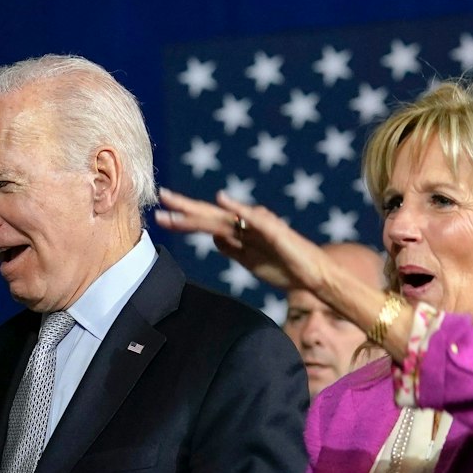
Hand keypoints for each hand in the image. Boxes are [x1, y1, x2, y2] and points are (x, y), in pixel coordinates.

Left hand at [155, 187, 333, 295]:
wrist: (312, 275)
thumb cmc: (284, 267)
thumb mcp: (249, 261)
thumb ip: (232, 248)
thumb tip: (213, 239)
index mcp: (239, 232)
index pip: (206, 223)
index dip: (184, 219)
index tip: (161, 216)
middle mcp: (246, 224)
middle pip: (210, 214)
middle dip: (184, 207)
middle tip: (160, 197)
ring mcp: (258, 225)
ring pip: (223, 216)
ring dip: (199, 211)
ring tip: (177, 205)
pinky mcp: (273, 230)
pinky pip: (252, 218)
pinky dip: (237, 208)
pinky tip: (221, 199)